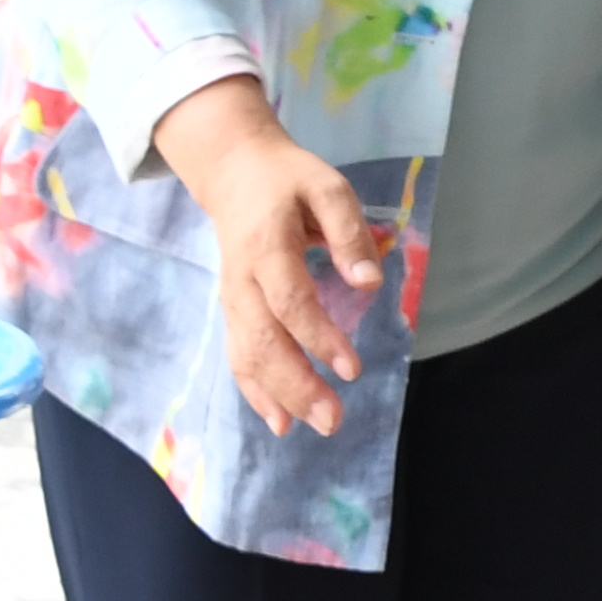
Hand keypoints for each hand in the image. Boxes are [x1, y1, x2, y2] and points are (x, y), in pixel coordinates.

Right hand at [158, 75, 378, 436]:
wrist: (234, 172)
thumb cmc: (288, 180)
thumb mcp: (327, 187)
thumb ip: (348, 232)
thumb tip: (368, 282)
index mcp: (266, 247)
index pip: (290, 302)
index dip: (319, 337)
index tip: (352, 368)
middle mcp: (242, 280)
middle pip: (264, 341)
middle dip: (297, 384)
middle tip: (332, 419)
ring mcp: (233, 299)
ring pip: (247, 356)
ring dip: (278, 396)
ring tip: (312, 428)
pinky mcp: (233, 311)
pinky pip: (238, 356)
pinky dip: (255, 392)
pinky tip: (280, 421)